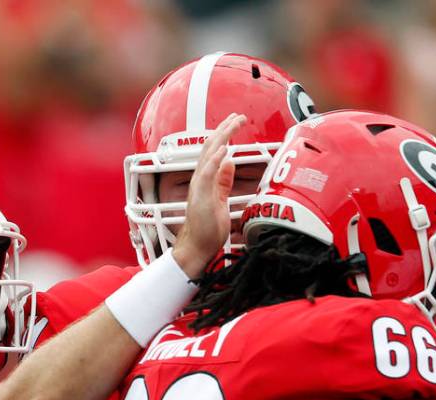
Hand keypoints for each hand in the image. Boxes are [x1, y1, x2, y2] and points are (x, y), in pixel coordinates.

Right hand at [172, 113, 246, 278]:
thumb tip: (230, 164)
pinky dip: (215, 159)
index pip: (214, 151)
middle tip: (238, 115)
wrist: (197, 247)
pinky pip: (207, 172)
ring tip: (233, 123)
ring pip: (209, 154)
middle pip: (212, 146)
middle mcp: (200, 178)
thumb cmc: (207, 228)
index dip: (225, 135)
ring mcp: (199, 185)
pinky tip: (225, 148)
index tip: (236, 122)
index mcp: (205, 179)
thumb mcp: (220, 199)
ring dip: (222, 137)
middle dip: (225, 129)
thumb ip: (223, 182)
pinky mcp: (201, 195)